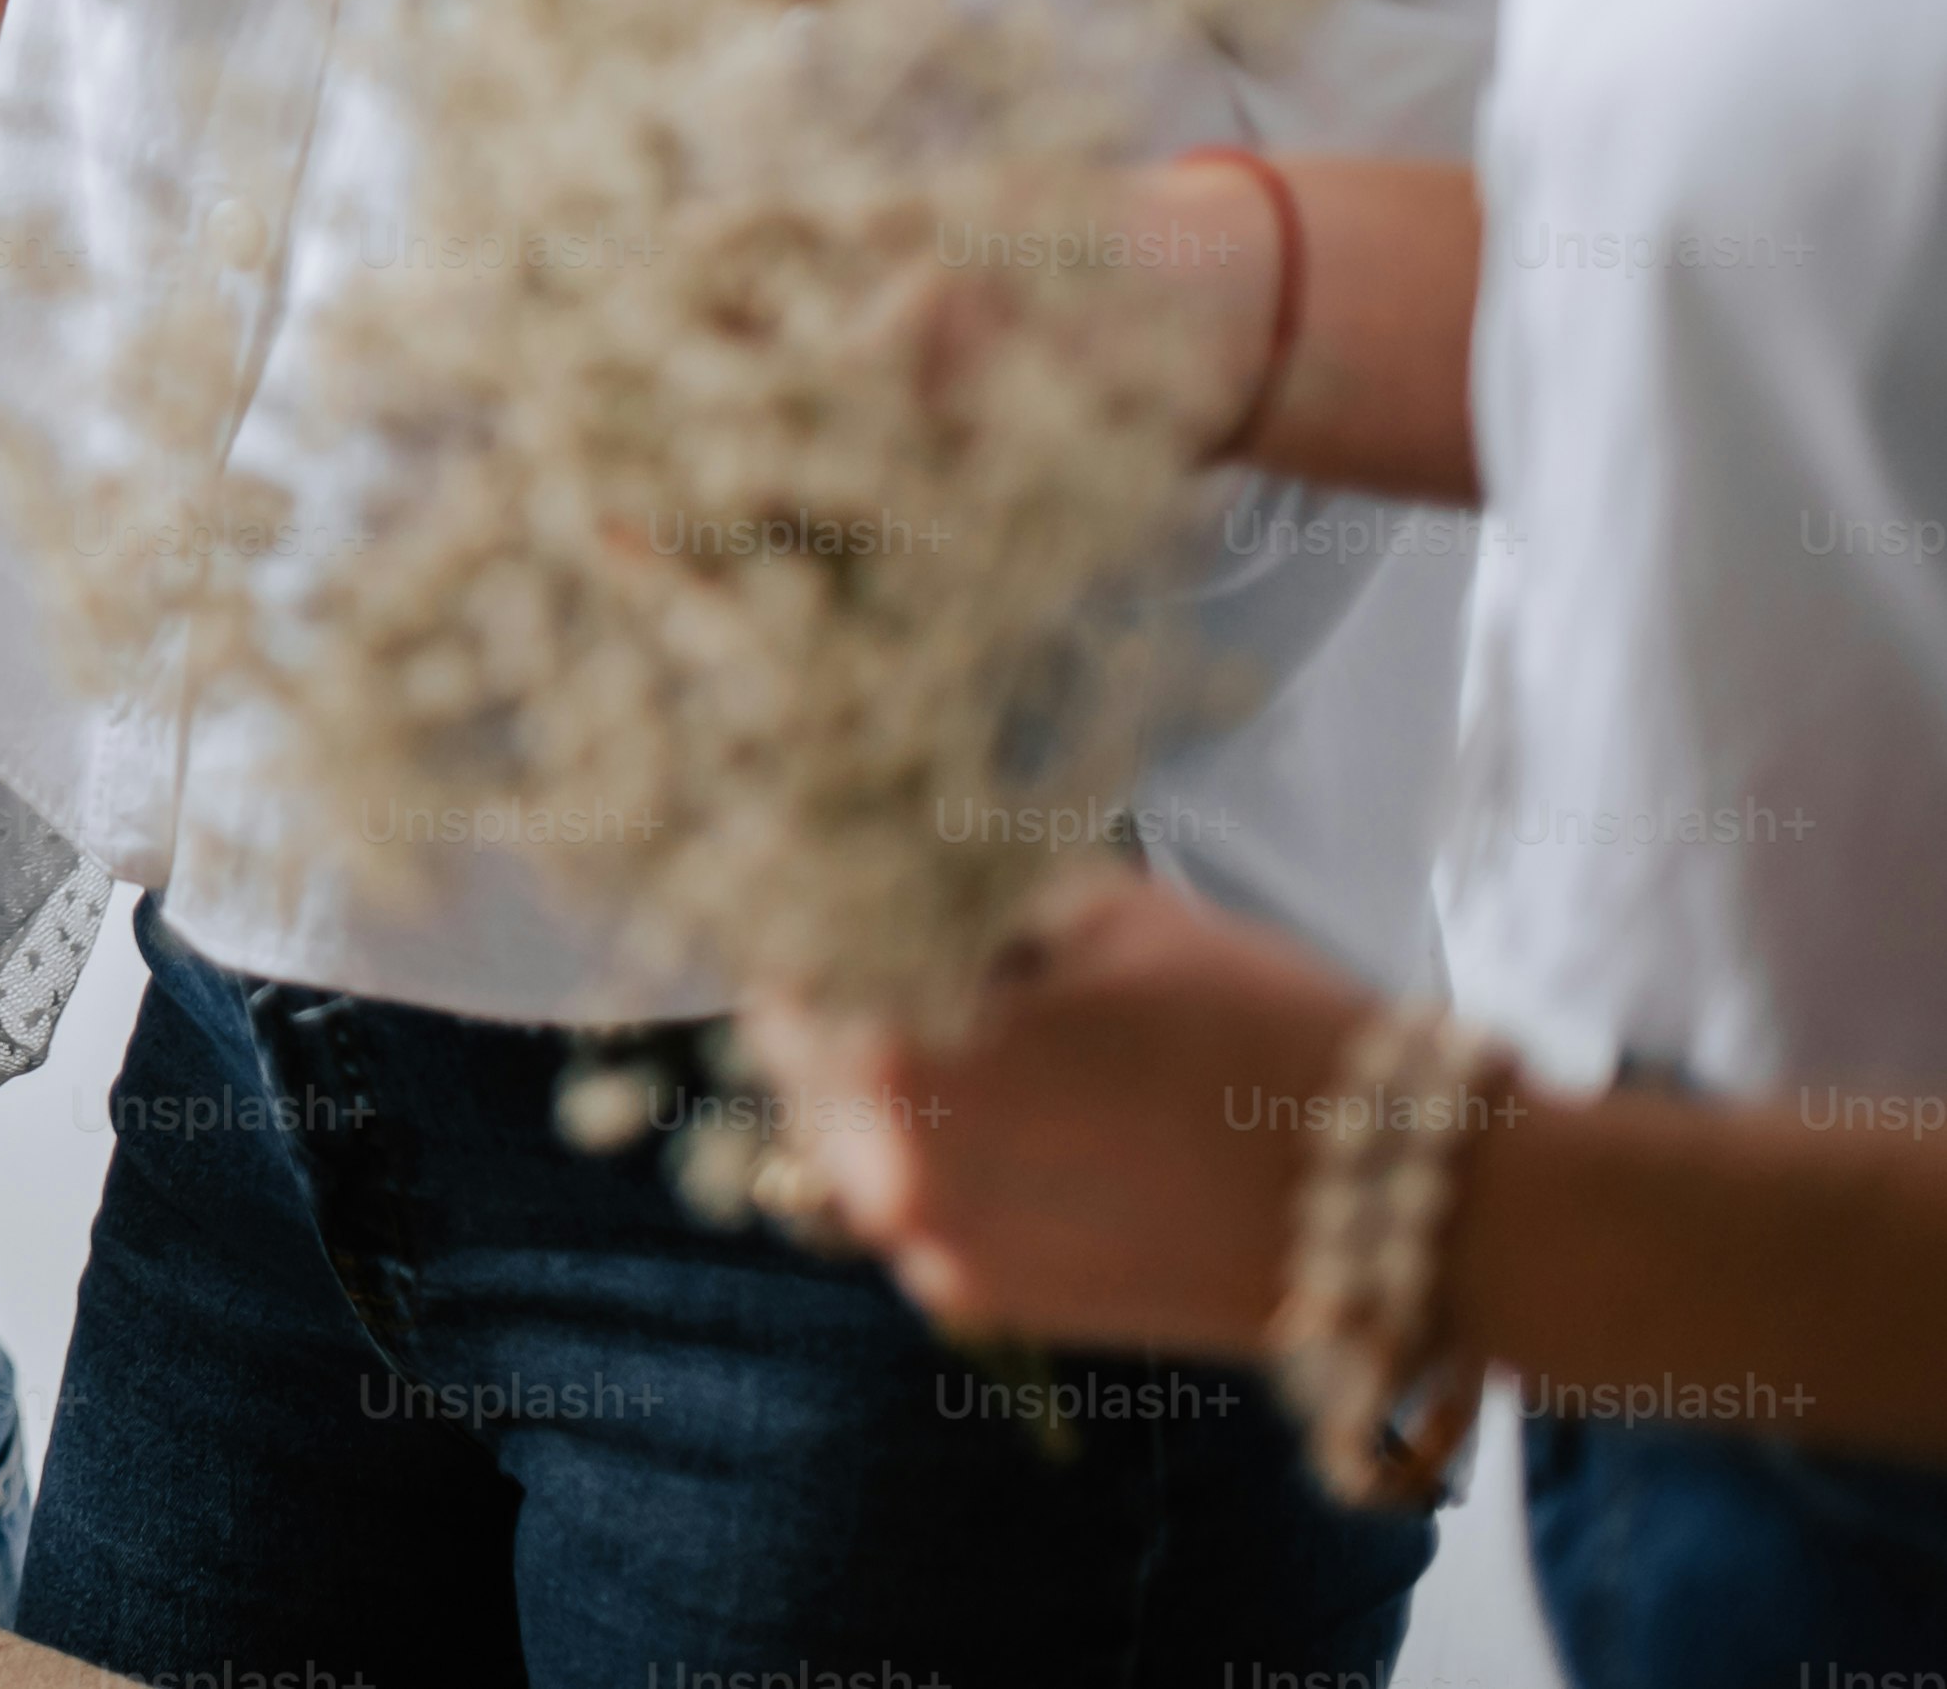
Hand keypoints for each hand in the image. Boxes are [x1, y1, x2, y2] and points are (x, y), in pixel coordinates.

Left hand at [742, 871, 1368, 1352]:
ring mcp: (944, 1258)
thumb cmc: (1263, 1033)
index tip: (820, 896)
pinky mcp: (999, 1305)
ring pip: (855, 1147)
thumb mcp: (1111, 916)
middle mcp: (897, 1181)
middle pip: (812, 1076)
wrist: (1405, 1207)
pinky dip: (935, 1152)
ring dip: (882, 1085)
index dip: (805, 936)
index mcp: (908, 1071)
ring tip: (953, 1022)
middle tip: (884, 950)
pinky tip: (1007, 1105)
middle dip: (842, 1010)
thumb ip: (985, 906)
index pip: (789, 992)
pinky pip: (919, 1206)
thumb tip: (913, 887)